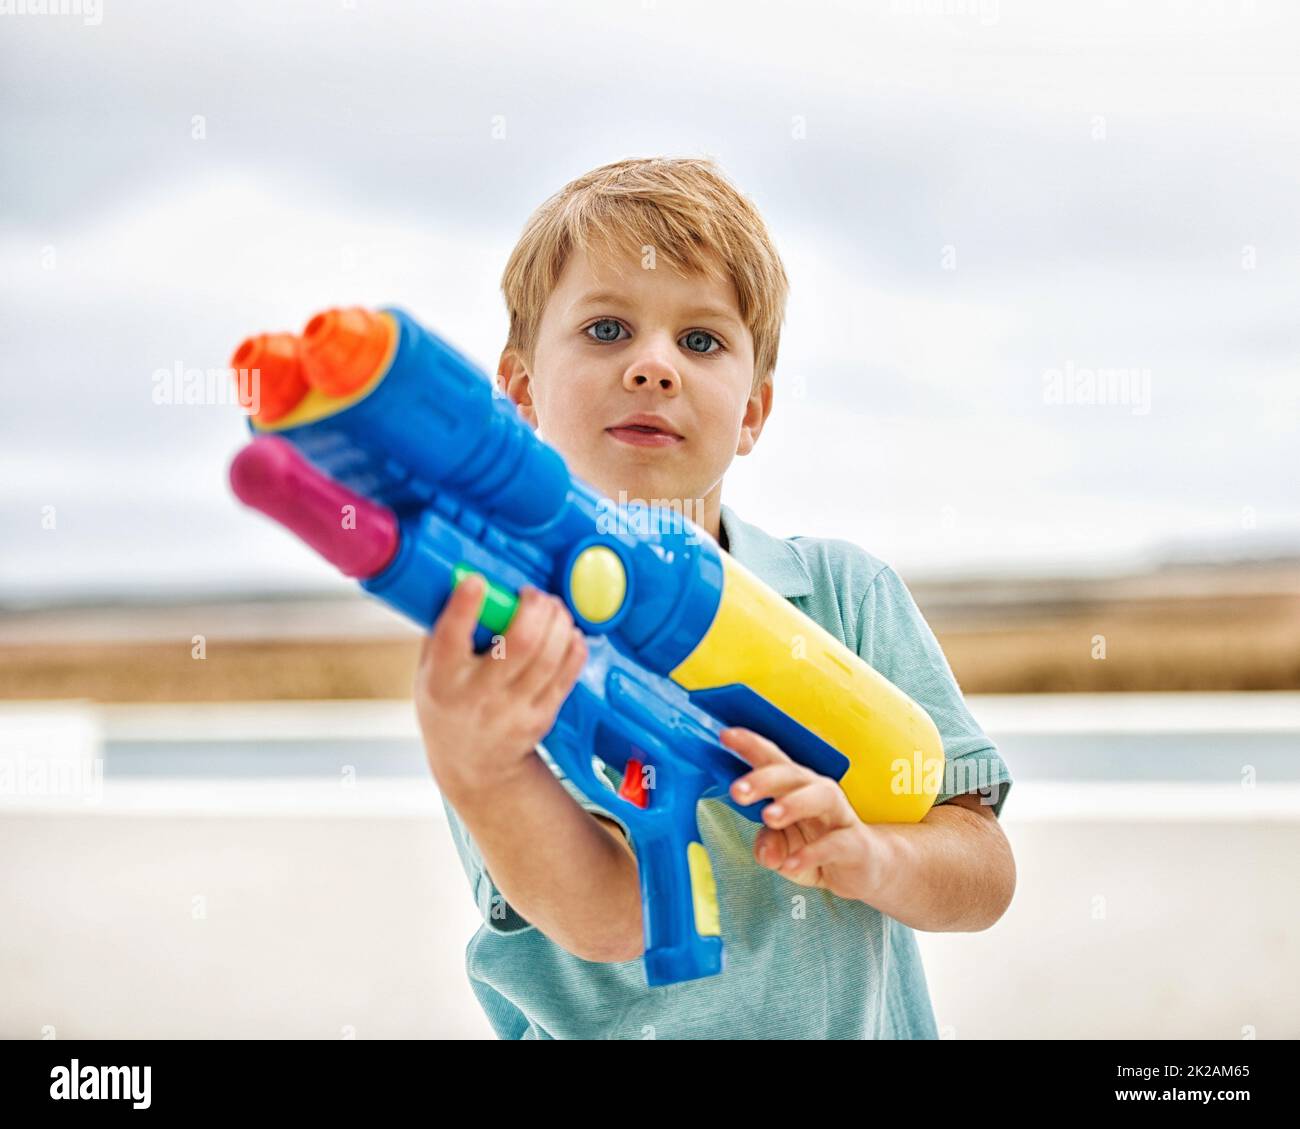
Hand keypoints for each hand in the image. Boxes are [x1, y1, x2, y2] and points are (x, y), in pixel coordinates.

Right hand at [414, 576, 586, 801]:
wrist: (472, 765)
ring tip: (551, 607)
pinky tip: (566, 630)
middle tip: (533, 594)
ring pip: (550, 655)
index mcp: (442, 681)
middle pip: (520, 643)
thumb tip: (463, 576)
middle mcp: (479, 696)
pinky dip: (573, 644)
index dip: (465, 606)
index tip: (477, 581)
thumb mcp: (429, 670)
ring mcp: (514, 709)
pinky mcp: (542, 716)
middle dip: (534, 608)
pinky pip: (568, 672)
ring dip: (558, 620)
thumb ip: (443, 627)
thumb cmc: (448, 703)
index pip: (451, 639)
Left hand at [723, 727, 886, 901]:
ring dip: (793, 804)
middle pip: (791, 774)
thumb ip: (768, 845)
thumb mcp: (783, 848)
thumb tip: (766, 853)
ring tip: (769, 817)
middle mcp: (817, 792)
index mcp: (794, 786)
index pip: (771, 758)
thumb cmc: (816, 848)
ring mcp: (839, 816)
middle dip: (763, 779)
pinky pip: (835, 844)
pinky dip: (812, 853)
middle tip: (737, 790)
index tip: (725, 736)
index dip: (750, 745)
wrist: (864, 869)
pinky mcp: (855, 844)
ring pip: (820, 796)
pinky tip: (792, 863)